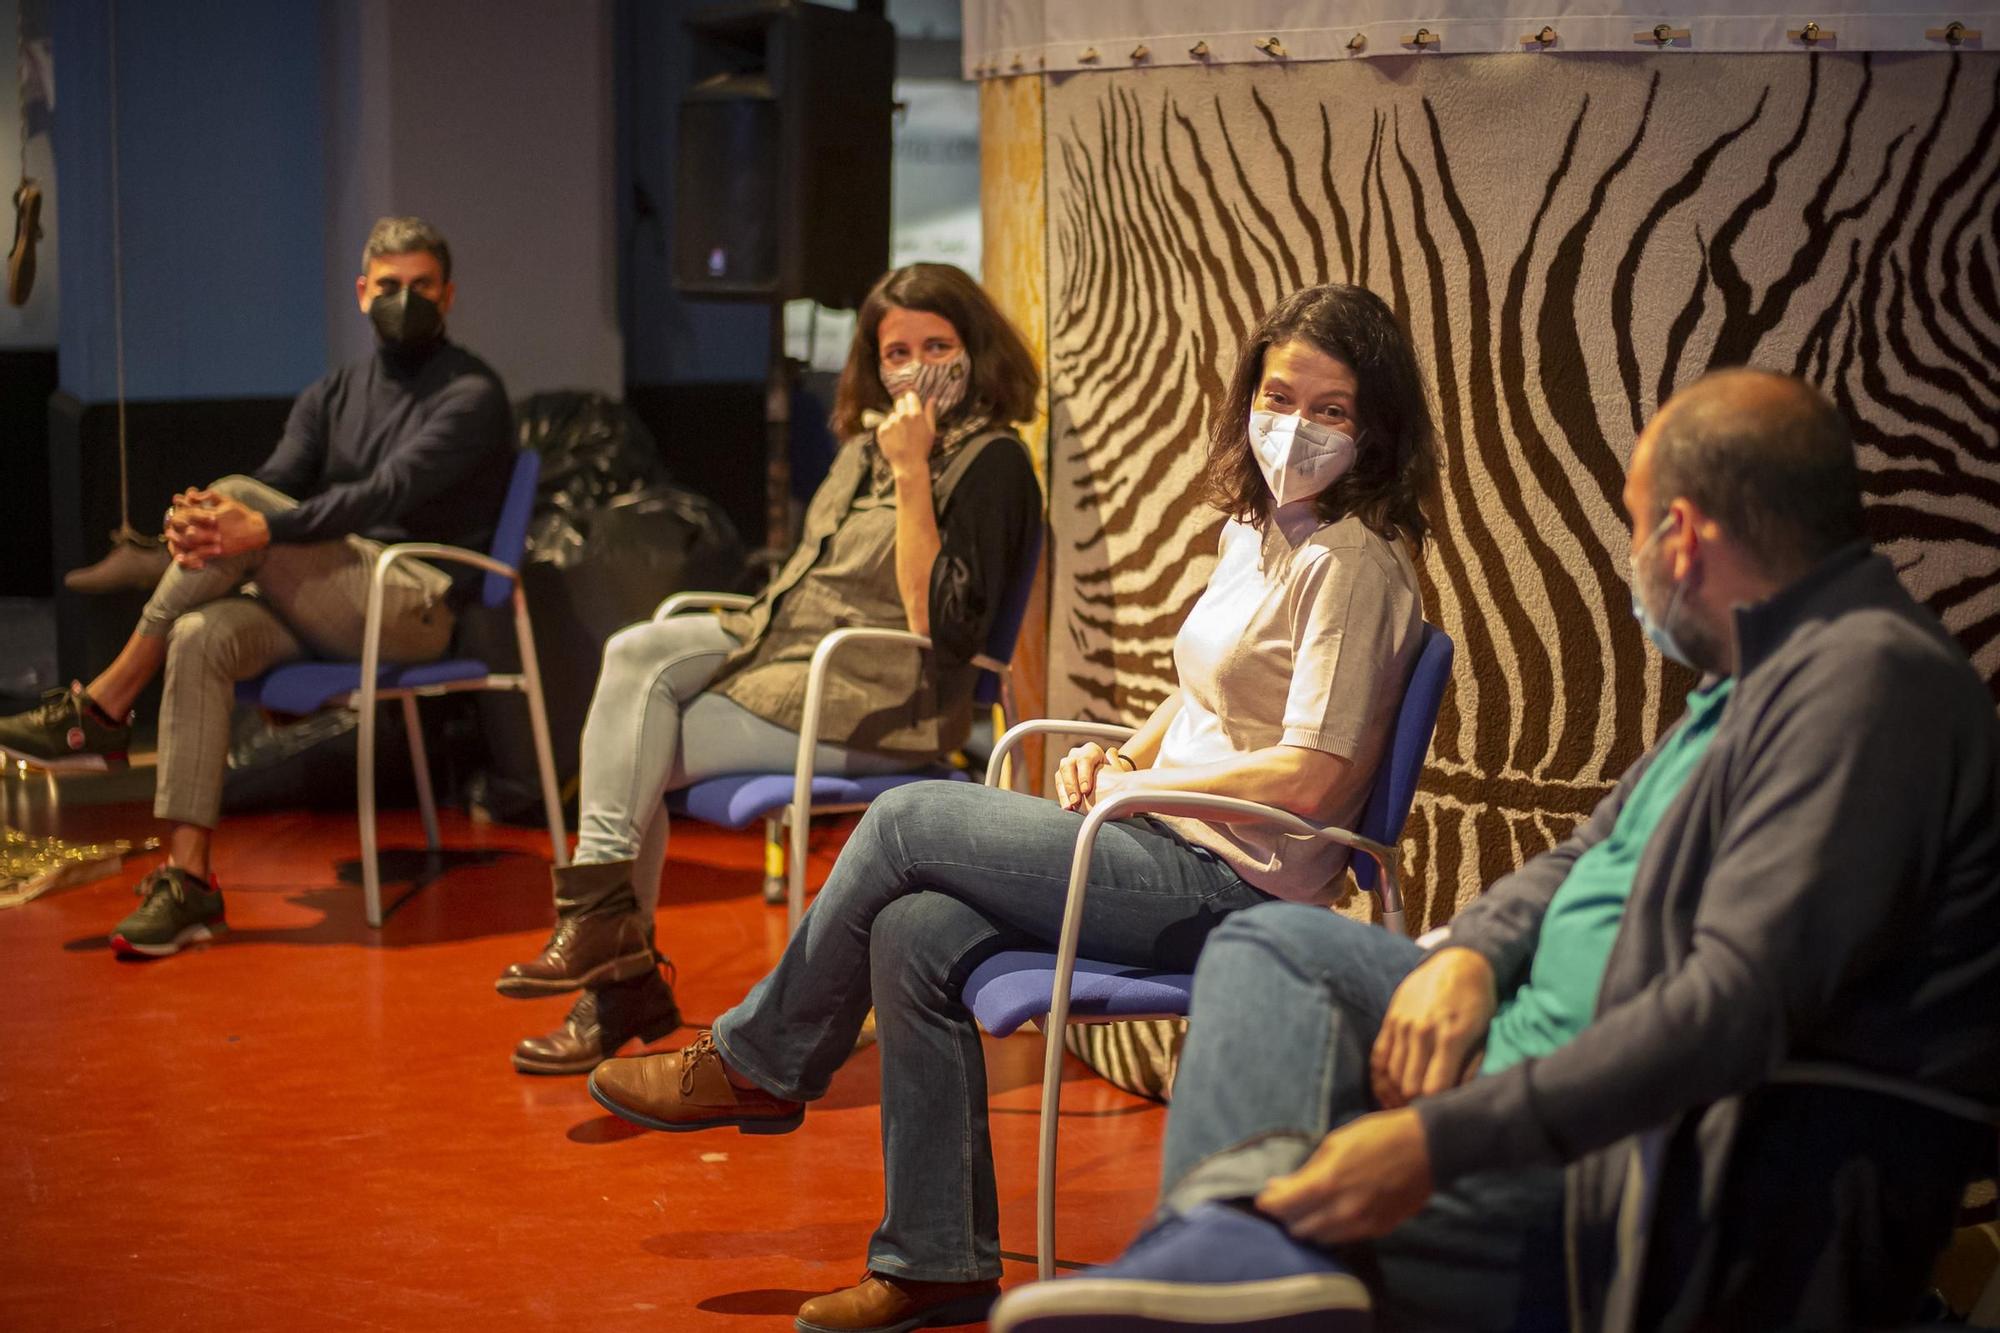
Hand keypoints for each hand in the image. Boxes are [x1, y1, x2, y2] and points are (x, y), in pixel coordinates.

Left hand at [171, 491, 269, 565]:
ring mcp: (216, 541)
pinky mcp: (220, 551)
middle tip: (168, 527)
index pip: (191, 513)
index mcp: (214, 515)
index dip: (180, 512)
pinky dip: (190, 558)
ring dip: (179, 542)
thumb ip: (209, 496)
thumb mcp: (227, 501)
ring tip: (171, 539)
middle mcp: (214, 529)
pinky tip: (180, 558)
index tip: (173, 512)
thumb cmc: (242, 514)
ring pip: (192, 543)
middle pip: (188, 528)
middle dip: (177, 527)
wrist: (258, 531)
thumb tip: (192, 494)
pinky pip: (201, 555)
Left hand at [875, 389, 937, 480]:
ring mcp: (891, 423)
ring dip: (895, 422)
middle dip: (902, 409)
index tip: (910, 404)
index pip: (910, 396)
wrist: (909, 465)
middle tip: (906, 423)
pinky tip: (894, 440)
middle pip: (899, 403)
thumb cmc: (922, 448)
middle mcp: (903, 416)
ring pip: (891, 415)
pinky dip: (887, 430)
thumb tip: (932, 399)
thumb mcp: (931, 430)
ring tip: (900, 436)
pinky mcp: (882, 430)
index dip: (910, 400)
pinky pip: (884, 425)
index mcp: (916, 414)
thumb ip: (930, 413)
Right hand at [1054, 742, 1110, 811]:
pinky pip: (1059, 785)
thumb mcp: (1116, 768)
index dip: (1084, 775)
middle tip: (1076, 800)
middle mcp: (1076, 755)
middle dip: (1071, 785)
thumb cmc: (1114, 775)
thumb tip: (1112, 751)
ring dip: (1065, 792)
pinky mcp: (1061, 776)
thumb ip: (1115, 762)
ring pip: (1060, 775)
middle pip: (1068, 766)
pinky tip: (1067, 807)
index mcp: (1091, 750)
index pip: (1084, 760)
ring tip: (1070, 806)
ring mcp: (1067, 765)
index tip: (1086, 790)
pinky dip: (1062, 796)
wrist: (1109, 780)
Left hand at [1256, 1108, 1432, 1244]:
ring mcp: (1361, 1225)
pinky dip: (1331, 1230)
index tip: (1266, 1197)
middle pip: (1297, 1228)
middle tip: (1287, 1201)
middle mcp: (1341, 1211)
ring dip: (1308, 1225)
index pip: (1282, 1206)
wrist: (1427, 1148)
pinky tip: (1332, 1214)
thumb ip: (1308, 1169)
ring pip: (1320, 1238)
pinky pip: (1343, 1239)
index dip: (1268, 1203)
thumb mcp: (1336, 1142)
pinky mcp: (1378, 1231)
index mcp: (1326, 1184)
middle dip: (1287, 1215)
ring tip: (1308, 1208)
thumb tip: (1282, 1185)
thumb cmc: (1378, 1136)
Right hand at [1370, 947, 1495, 1108]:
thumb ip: (1472, 1066)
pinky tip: (1389, 1091)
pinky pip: (1378, 1057)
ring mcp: (1403, 1024)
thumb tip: (1457, 1097)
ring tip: (1408, 1105)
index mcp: (1451, 1036)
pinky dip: (1381, 1078)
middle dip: (1416, 1105)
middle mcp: (1423, 1031)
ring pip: (1391, 1074)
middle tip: (1424, 1113)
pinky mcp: (1390, 1019)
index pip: (1433, 1088)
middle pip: (1409, 1086)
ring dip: (1398, 1094)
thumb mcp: (1486, 1033)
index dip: (1435, 1107)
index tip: (1440, 1113)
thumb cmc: (1478, 1002)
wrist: (1458, 962)